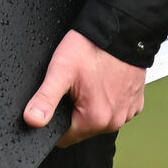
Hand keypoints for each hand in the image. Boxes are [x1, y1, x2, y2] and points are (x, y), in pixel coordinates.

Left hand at [23, 29, 144, 146]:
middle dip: (72, 109)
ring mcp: (127, 112)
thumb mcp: (60, 70)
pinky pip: (115, 107)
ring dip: (90, 104)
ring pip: (99, 117)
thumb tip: (32, 120)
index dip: (54, 120)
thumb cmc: (91, 47)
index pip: (65, 137)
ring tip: (86, 79)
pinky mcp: (135, 102)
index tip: (53, 101)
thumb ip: (45, 98)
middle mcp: (114, 121)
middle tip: (70, 84)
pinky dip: (107, 97)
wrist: (121, 29)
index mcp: (95, 120)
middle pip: (82, 126)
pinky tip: (101, 79)